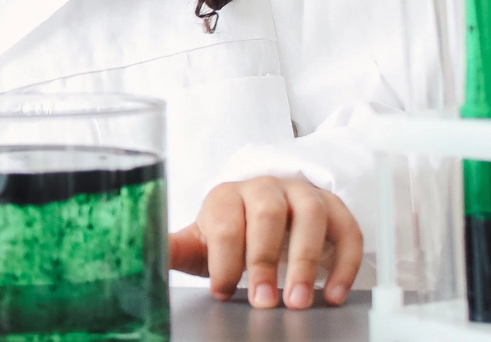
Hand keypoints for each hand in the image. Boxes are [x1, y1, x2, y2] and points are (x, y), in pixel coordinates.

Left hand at [167, 175, 361, 308]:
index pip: (226, 222)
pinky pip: (347, 229)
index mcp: (226, 195)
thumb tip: (143, 255)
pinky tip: (334, 295)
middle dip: (265, 260)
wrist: (265, 214)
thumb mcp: (201, 242)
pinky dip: (345, 263)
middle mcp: (265, 187)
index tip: (222, 292)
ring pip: (310, 216)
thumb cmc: (230, 233)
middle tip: (264, 302)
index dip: (224, 260)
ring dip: (307, 261)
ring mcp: (303, 194)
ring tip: (299, 302)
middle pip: (268, 214)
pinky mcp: (335, 208)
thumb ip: (175, 249)